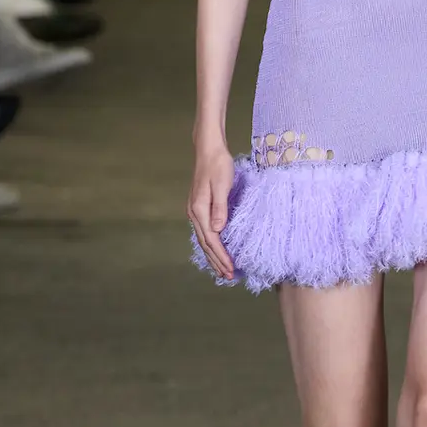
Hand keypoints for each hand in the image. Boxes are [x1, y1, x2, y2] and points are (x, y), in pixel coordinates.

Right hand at [187, 145, 235, 280]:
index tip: (231, 269)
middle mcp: (194, 213)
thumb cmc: (218, 164)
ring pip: (203, 239)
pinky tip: (216, 250)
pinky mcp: (199, 207)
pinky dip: (211, 245)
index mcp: (199, 210)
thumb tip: (218, 230)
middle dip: (216, 261)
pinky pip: (204, 232)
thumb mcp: (222, 184)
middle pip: (205, 244)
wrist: (208, 149)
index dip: (221, 256)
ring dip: (213, 256)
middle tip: (228, 277)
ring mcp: (195, 211)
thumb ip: (220, 208)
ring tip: (222, 270)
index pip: (211, 240)